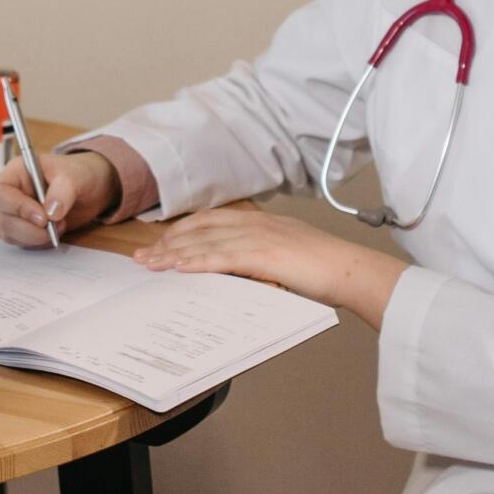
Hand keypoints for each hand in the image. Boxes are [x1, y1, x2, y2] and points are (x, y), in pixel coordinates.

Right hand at [0, 148, 119, 248]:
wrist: (89, 189)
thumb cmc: (78, 174)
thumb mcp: (75, 176)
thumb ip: (63, 190)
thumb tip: (51, 213)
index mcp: (16, 173)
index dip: (16, 208)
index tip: (42, 217)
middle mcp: (10, 193)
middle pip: (3, 219)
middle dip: (30, 229)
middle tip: (56, 225)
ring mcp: (14, 213)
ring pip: (11, 235)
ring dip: (37, 237)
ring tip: (61, 224)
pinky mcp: (23, 229)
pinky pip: (23, 243)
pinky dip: (41, 243)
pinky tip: (56, 231)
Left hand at [139, 202, 405, 329]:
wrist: (349, 269)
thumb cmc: (325, 269)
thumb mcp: (287, 256)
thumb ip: (261, 259)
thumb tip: (238, 273)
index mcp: (261, 222)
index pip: (211, 221)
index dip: (182, 231)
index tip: (160, 242)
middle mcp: (255, 224)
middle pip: (200, 229)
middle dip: (168, 242)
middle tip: (143, 256)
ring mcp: (258, 238)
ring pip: (205, 243)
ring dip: (173, 253)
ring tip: (150, 264)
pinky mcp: (263, 255)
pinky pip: (221, 258)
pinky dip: (196, 262)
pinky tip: (178, 268)